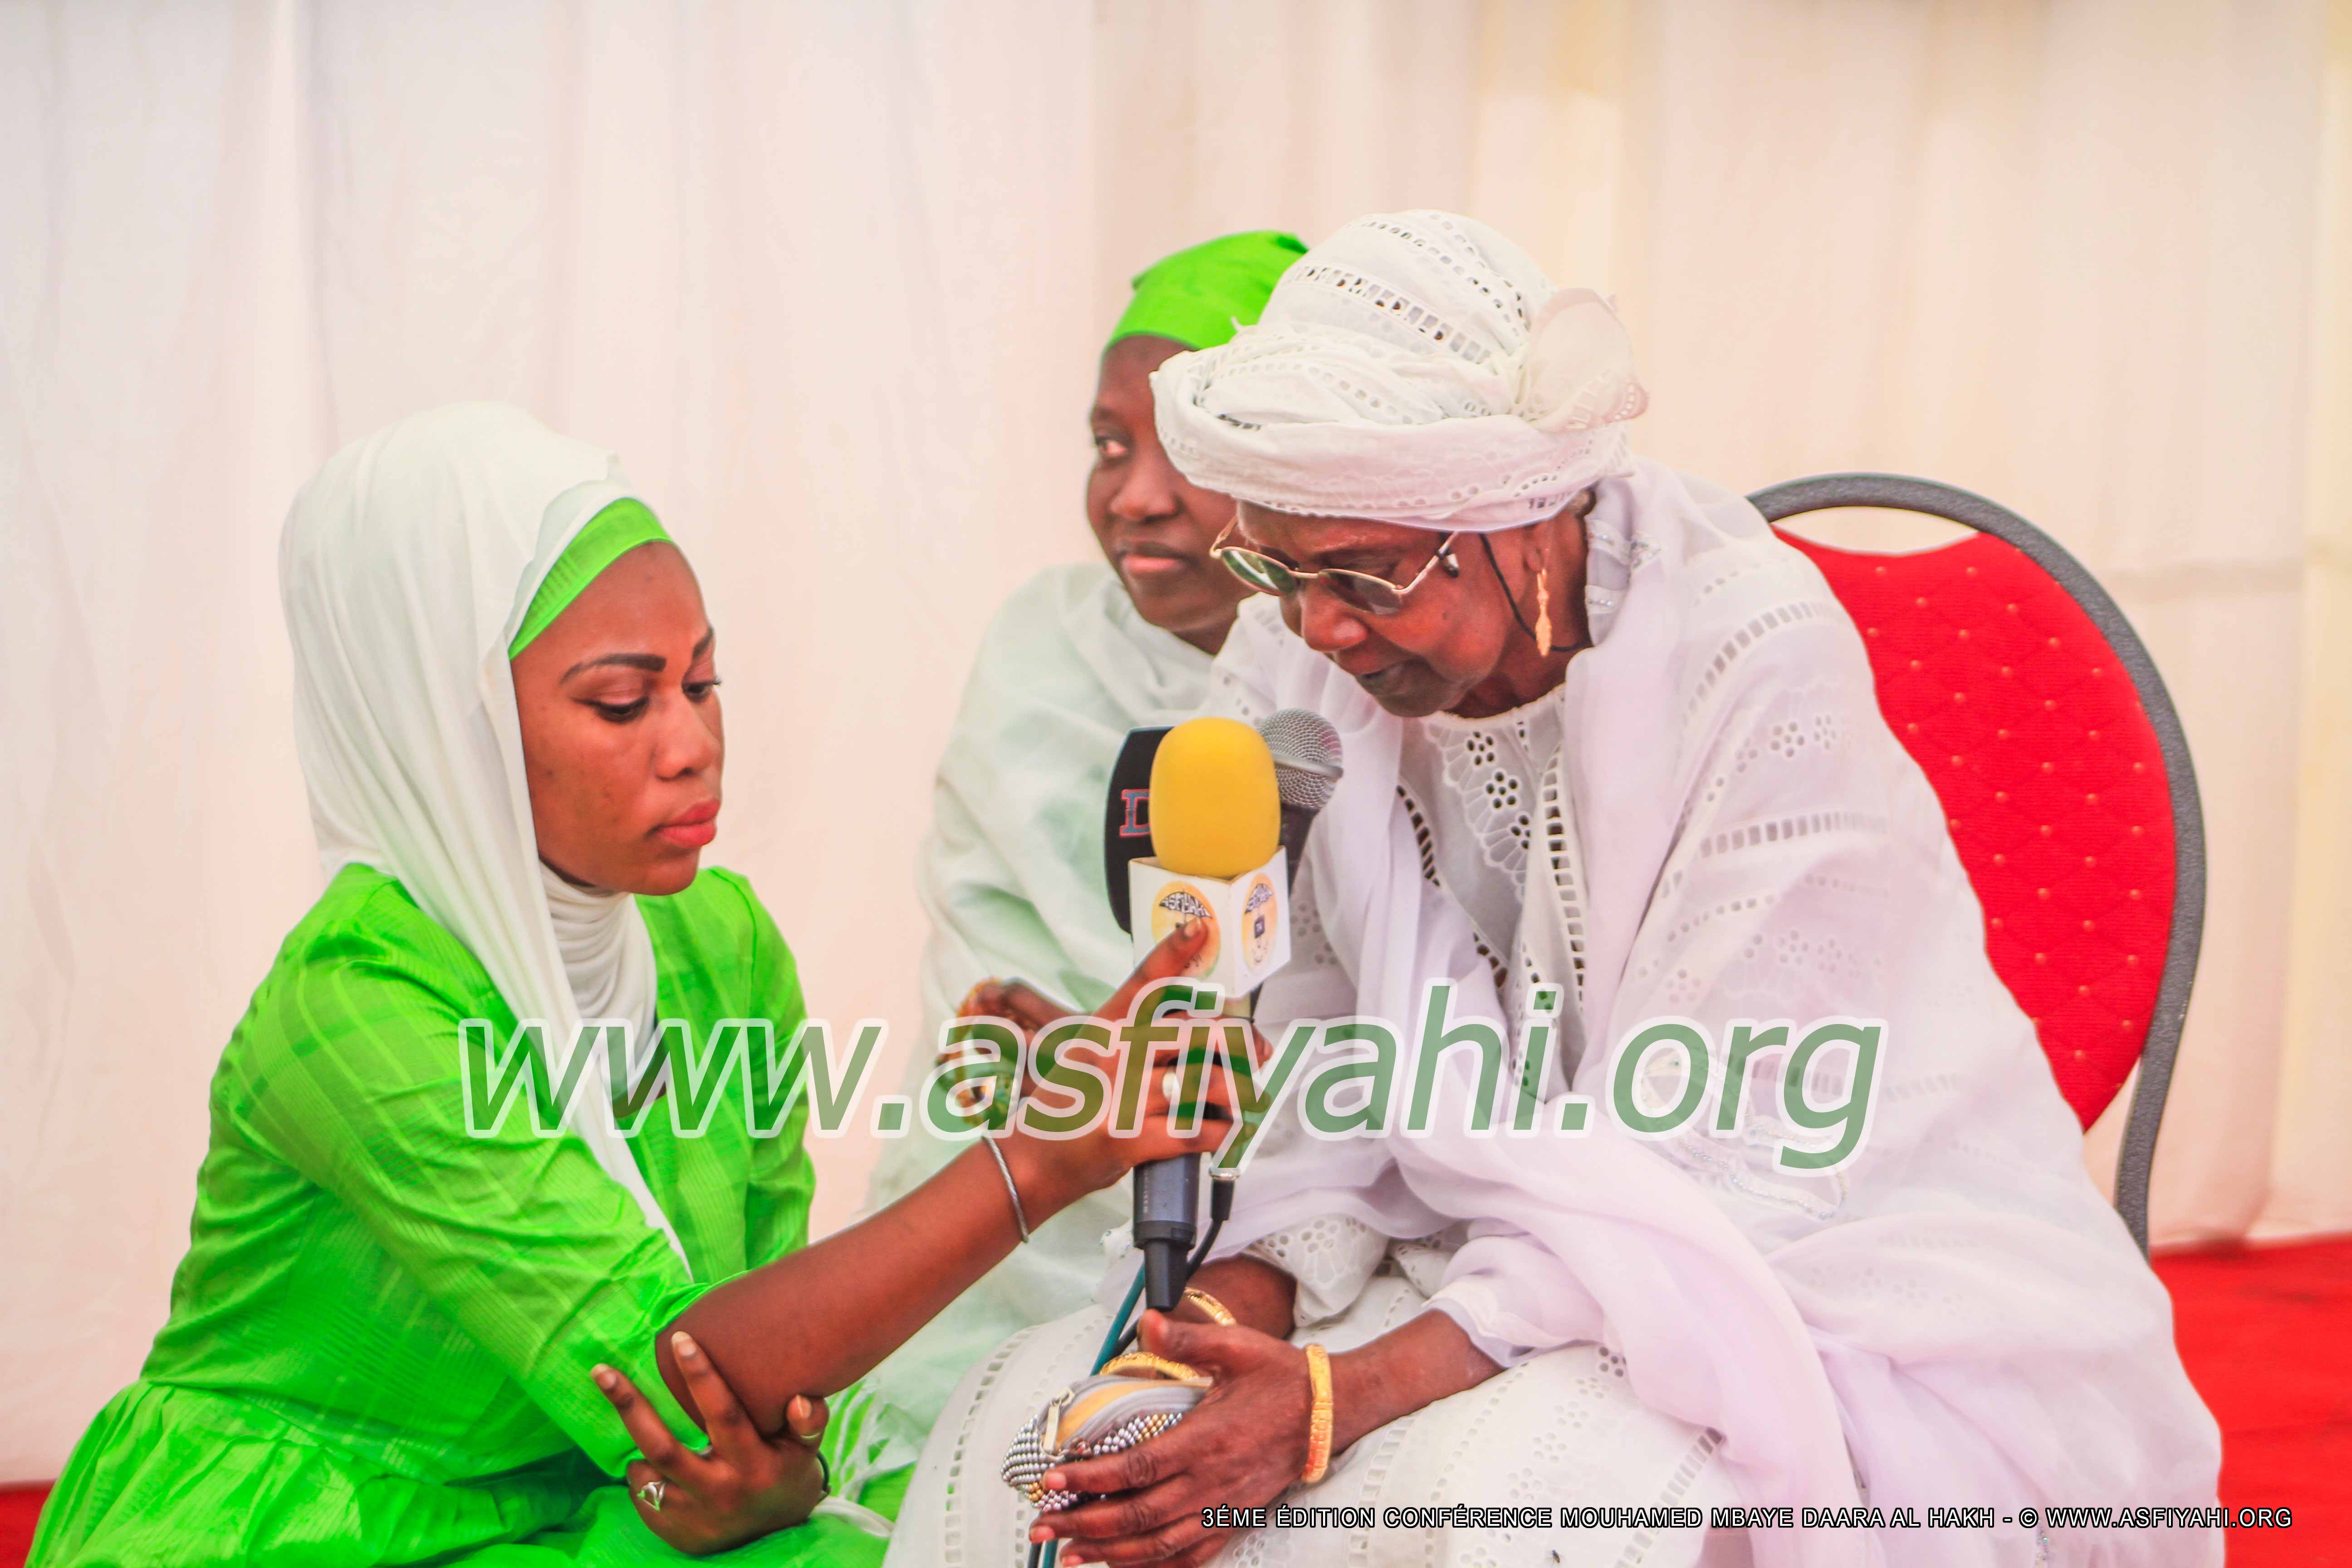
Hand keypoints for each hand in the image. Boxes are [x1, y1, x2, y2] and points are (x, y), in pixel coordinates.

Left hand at [593, 1330, 828, 1556]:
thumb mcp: (804, 1450)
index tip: (680, 1339)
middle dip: (630, 1406)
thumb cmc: (787, 1476)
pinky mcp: (675, 1533)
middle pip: (663, 1448)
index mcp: (754, 1466)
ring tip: (634, 1418)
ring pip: (646, 1475)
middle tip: (602, 1372)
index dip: (701, 1376)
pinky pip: (642, 1497)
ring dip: (633, 1444)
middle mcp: (719, 1492)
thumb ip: (808, 1422)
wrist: (777, 1539)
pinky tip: (646, 1459)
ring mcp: (693, 1516)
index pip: (724, 1415)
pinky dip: (640, 1474)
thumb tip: (800, 1399)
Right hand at [997, 922, 1239, 1217]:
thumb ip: (1134, 1042)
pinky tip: (1226, 1133)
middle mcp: (1114, 1055)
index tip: (1199, 927)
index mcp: (1105, 1030)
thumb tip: (1196, 1037)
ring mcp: (1121, 1094)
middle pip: (1196, 1032)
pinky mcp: (1128, 1136)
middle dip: (1241, 1045)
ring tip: (1250, 1100)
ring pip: (1204, 1082)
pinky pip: (1194, 1130)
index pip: (1143, 982)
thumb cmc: (1065, 1111)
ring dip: (1239, 1093)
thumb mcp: (1088, 1058)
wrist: (1029, 1163)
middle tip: (1260, 1055)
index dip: (1173, 951)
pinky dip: (1221, 1133)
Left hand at [1031, 1311, 1312, 1565]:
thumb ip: (1187, 1341)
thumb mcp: (1237, 1347)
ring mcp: (1224, 1507)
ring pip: (1159, 1545)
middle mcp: (1212, 1483)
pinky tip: (1125, 1567)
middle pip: (1138, 1515)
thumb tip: (1147, 1322)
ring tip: (1068, 1556)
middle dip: (1085, 1524)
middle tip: (1041, 1528)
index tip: (1052, 1481)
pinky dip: (1156, 1567)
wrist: (1331, 1411)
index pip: (1137, 1468)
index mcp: (1206, 1440)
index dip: (1092, 1479)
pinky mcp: (1235, 1520)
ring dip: (1110, 1553)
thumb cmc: (1280, 1376)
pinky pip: (1191, 1555)